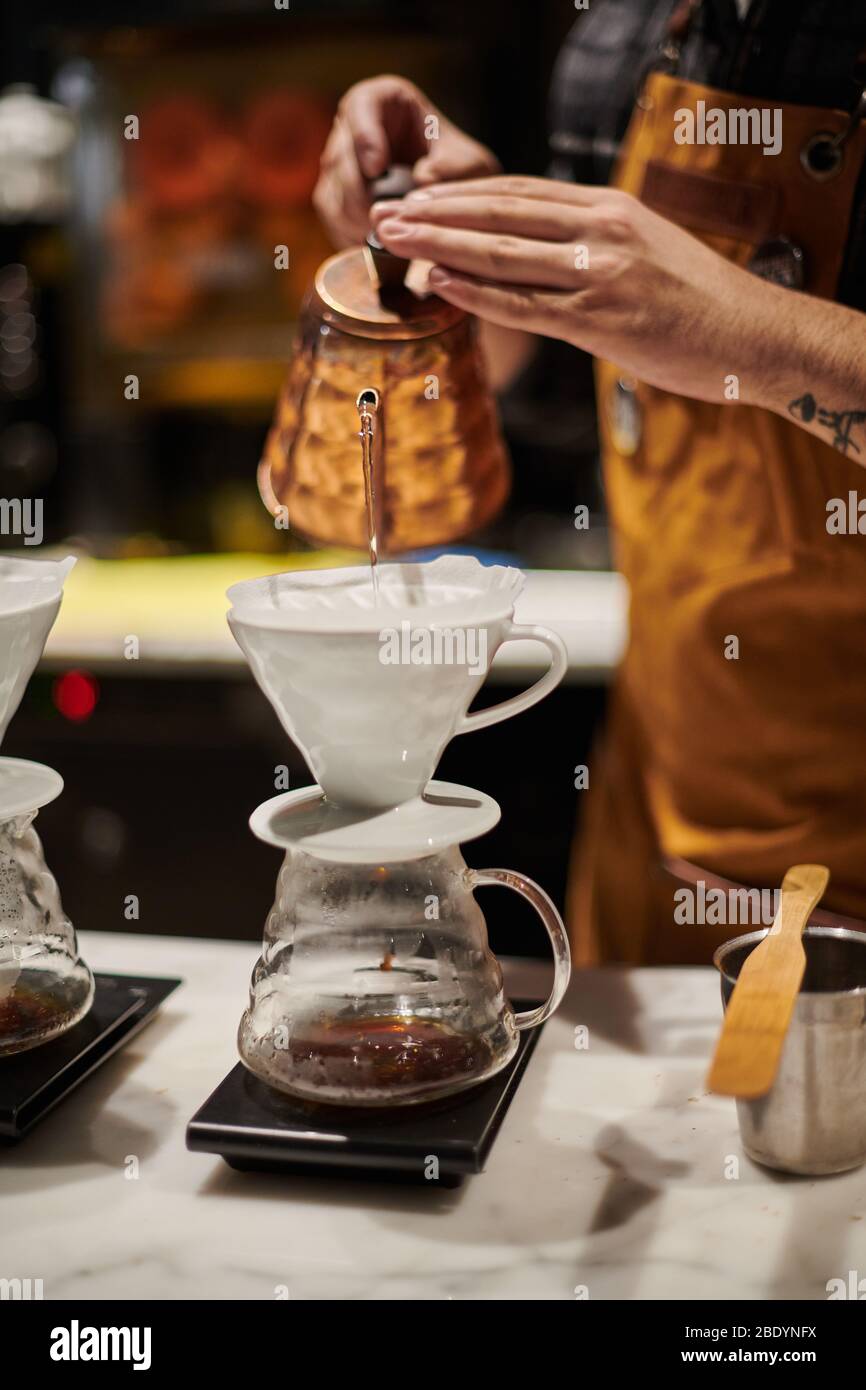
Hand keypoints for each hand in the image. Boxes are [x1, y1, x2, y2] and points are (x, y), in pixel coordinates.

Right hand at [312, 76, 499, 248]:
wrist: (456, 198)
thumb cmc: (460, 170)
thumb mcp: (468, 164)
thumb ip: (448, 169)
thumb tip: (420, 181)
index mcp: (384, 100)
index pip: (361, 106)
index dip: (364, 137)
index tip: (378, 167)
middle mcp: (354, 127)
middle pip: (340, 157)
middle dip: (359, 193)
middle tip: (379, 219)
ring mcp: (341, 163)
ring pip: (331, 190)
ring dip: (352, 219)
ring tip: (379, 238)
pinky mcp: (336, 197)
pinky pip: (332, 216)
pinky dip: (349, 234)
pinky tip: (371, 247)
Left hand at [370, 175, 772, 404]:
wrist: (751, 334)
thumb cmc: (698, 301)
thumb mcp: (644, 250)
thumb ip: (591, 245)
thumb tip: (536, 253)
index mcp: (608, 207)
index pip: (517, 192)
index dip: (460, 195)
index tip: (417, 198)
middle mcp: (600, 230)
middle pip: (498, 213)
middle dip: (434, 214)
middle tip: (383, 216)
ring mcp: (598, 274)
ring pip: (501, 253)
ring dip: (439, 246)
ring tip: (394, 242)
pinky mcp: (599, 321)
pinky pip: (523, 304)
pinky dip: (475, 293)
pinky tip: (437, 284)